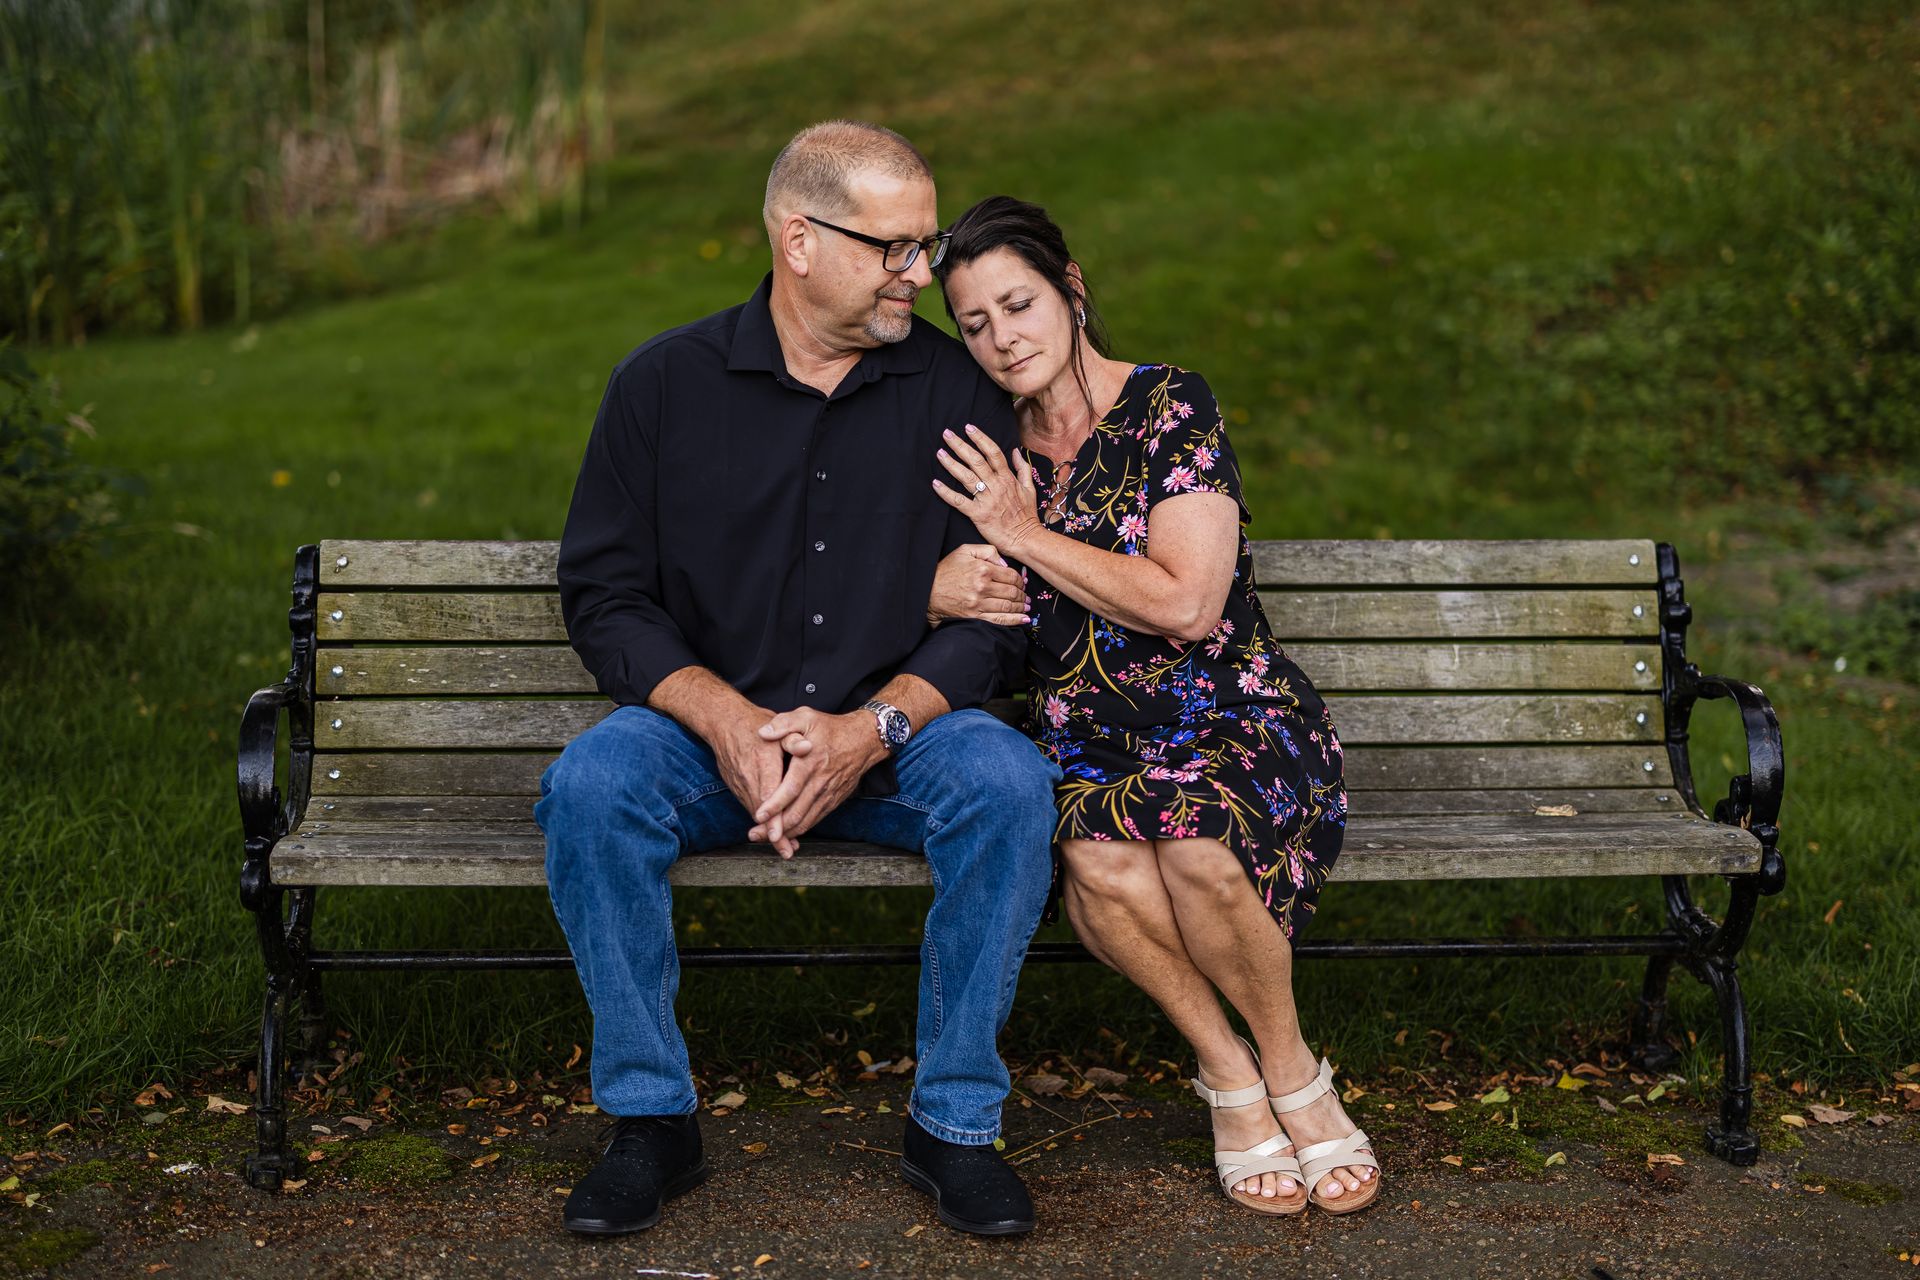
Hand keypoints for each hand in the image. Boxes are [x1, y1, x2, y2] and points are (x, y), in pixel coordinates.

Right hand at [710, 705, 800, 856]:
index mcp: (762, 762)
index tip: (780, 835)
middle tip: (788, 851)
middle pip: (761, 812)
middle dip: (774, 833)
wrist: (725, 723)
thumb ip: (792, 737)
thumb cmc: (756, 724)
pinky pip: (750, 807)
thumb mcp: (778, 725)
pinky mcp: (737, 787)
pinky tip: (773, 831)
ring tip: (785, 847)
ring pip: (755, 812)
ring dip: (768, 831)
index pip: (768, 795)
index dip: (774, 817)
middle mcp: (749, 777)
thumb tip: (807, 747)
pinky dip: (762, 821)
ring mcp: (740, 784)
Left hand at [750, 708, 886, 852]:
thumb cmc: (831, 728)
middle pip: (796, 812)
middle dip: (775, 827)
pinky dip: (801, 829)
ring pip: (806, 820)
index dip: (774, 805)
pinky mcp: (833, 800)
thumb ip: (783, 724)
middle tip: (756, 834)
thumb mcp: (806, 717)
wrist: (863, 740)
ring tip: (768, 839)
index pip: (790, 789)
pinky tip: (787, 832)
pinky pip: (815, 819)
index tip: (759, 815)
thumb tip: (763, 733)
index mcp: (810, 762)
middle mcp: (820, 782)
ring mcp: (828, 794)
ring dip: (787, 833)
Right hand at [928, 543, 1026, 626]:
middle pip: (1013, 592)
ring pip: (1009, 606)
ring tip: (1025, 607)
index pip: (1012, 576)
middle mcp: (982, 587)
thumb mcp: (965, 551)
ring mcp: (979, 604)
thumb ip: (988, 551)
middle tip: (1026, 597)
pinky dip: (1014, 621)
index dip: (1021, 581)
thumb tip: (1005, 564)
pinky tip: (1023, 619)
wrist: (928, 591)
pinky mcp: (975, 617)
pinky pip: (999, 620)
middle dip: (1023, 595)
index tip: (1022, 583)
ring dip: (1021, 608)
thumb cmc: (947, 570)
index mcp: (983, 569)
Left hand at [932, 424, 1042, 556]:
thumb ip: (1022, 468)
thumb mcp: (1029, 488)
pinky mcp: (978, 514)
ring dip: (951, 463)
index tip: (968, 427)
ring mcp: (986, 500)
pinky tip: (935, 483)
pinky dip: (946, 492)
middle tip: (946, 434)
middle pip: (976, 460)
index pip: (993, 452)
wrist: (1026, 539)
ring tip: (939, 453)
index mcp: (1007, 478)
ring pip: (966, 477)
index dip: (980, 438)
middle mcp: (996, 486)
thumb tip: (1015, 451)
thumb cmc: (1026, 516)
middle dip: (960, 445)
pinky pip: (959, 501)